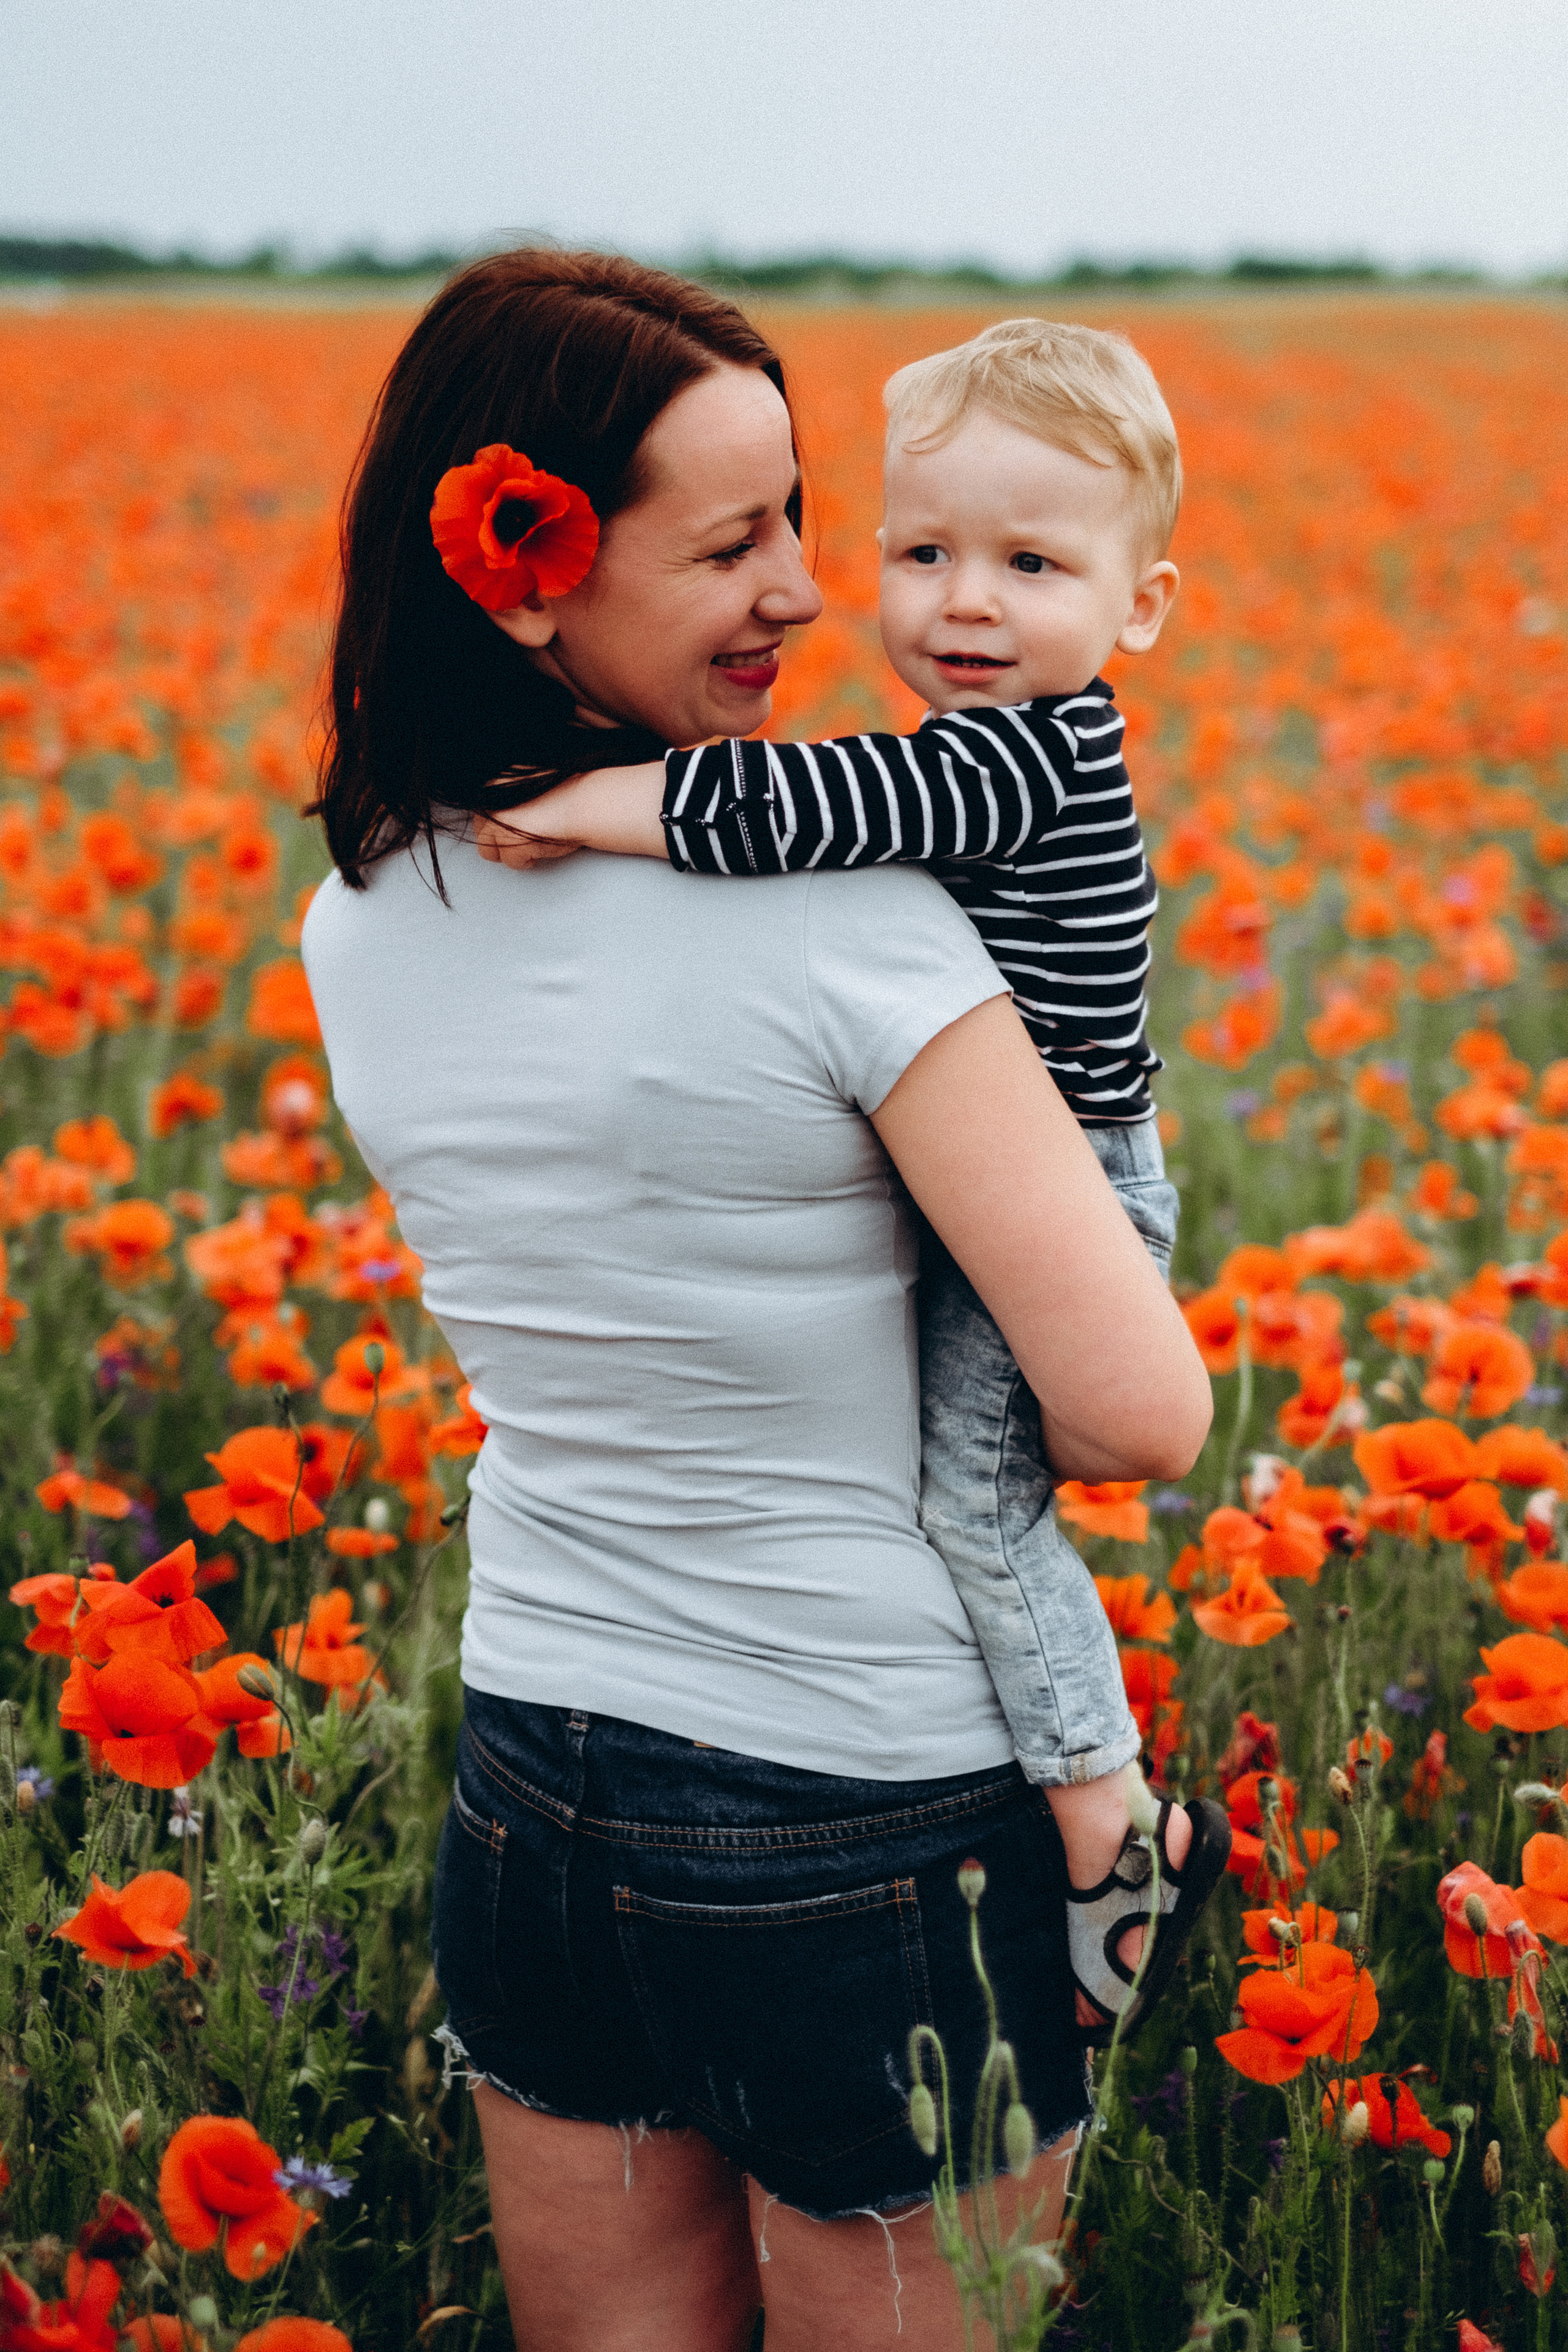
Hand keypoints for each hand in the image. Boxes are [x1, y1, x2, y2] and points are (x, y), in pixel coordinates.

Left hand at [472, 763, 668, 865]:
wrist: (585, 801)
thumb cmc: (569, 794)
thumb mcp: (532, 787)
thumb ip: (513, 799)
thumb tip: (505, 818)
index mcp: (495, 782)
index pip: (480, 814)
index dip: (499, 825)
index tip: (515, 827)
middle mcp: (489, 798)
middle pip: (480, 833)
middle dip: (501, 841)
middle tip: (526, 838)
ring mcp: (494, 819)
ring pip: (488, 852)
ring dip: (511, 853)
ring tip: (535, 842)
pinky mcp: (505, 839)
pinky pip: (510, 863)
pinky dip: (527, 861)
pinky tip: (543, 847)